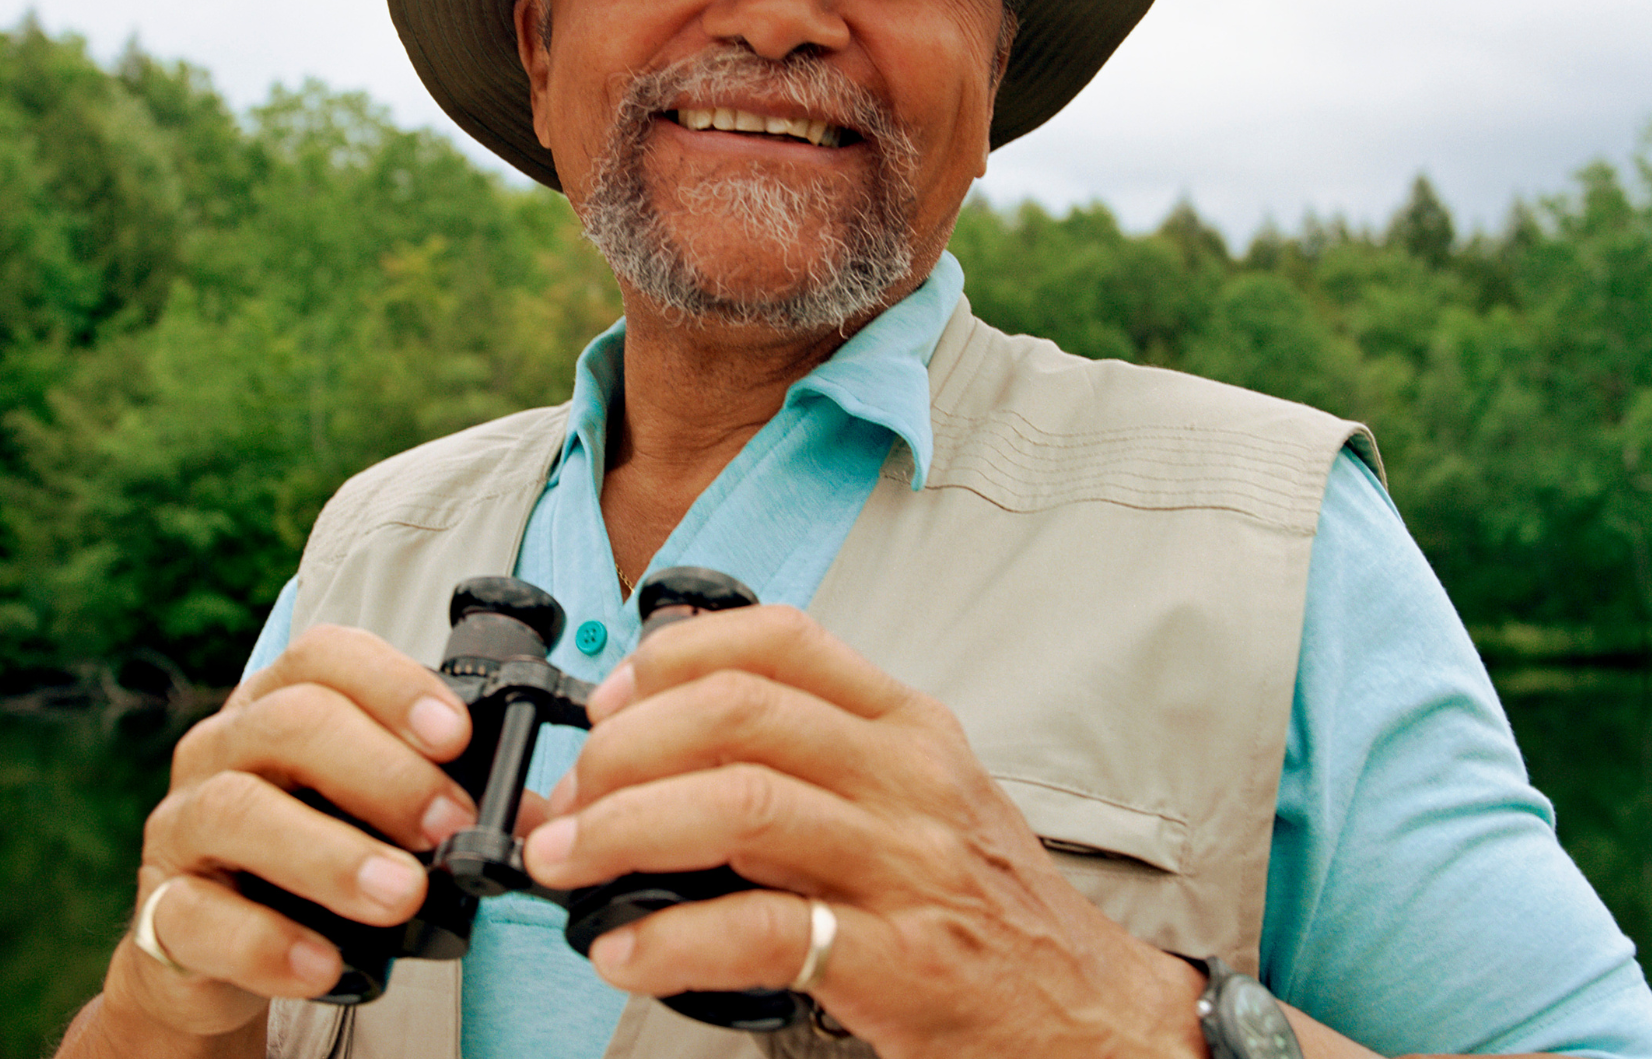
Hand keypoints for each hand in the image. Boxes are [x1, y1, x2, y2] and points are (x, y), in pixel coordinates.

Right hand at [99, 625, 482, 1044]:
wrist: (212, 951)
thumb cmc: (309, 858)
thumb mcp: (375, 818)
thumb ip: (446, 804)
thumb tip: (536, 815)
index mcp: (278, 705)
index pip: (326, 657)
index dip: (393, 685)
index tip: (457, 735)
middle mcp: (222, 749)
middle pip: (291, 723)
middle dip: (383, 772)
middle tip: (450, 828)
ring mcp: (182, 827)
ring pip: (239, 811)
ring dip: (332, 854)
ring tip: (403, 895)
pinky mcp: (161, 912)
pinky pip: (198, 917)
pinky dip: (267, 942)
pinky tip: (326, 963)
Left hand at [520, 605, 1209, 1058]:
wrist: (1088, 1013)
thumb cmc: (983, 905)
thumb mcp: (914, 800)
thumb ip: (809, 762)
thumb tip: (654, 756)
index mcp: (905, 725)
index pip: (777, 638)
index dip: (670, 658)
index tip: (608, 703)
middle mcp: (908, 777)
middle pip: (737, 712)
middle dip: (622, 749)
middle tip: (568, 802)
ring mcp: (906, 864)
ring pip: (738, 804)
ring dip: (621, 828)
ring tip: (563, 864)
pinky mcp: (898, 960)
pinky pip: (760, 929)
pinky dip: (668, 940)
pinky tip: (621, 952)